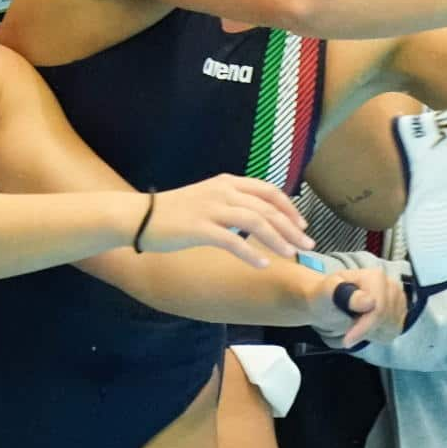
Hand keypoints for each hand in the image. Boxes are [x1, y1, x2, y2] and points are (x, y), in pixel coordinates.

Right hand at [139, 175, 312, 264]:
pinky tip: (262, 264)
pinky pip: (232, 241)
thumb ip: (232, 204)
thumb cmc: (173, 213)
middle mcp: (223, 191)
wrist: (138, 217)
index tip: (302, 225)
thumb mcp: (207, 199)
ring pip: (255, 222)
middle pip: (267, 208)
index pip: (268, 191)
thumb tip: (255, 218)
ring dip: (277, 239)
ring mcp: (211, 209)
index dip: (289, 208)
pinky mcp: (199, 229)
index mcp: (227, 182)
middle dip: (291, 228)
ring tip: (290, 255)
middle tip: (307, 246)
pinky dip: (250, 253)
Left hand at [308, 260, 405, 348]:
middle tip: (348, 332)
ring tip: (356, 325)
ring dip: (372, 333)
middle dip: (366, 330)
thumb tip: (370, 302)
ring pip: (392, 327)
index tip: (347, 340)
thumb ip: (346, 295)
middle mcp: (391, 285)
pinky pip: (395, 330)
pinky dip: (379, 334)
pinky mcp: (400, 311)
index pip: (379, 309)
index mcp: (376, 276)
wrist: (331, 300)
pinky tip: (366, 327)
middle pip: (387, 319)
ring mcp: (398, 298)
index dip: (364, 327)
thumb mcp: (328, 292)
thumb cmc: (327, 295)